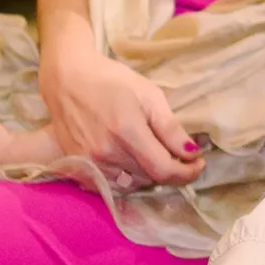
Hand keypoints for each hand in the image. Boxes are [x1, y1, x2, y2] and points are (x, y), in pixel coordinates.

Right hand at [39, 44, 201, 190]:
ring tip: (152, 156)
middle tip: (176, 155)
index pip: (164, 170)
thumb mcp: (149, 95)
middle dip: (169, 170)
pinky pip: (110, 185)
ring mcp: (90, 163)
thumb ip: (170, 128)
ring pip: (131, 184)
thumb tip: (192, 153)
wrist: (67, 79)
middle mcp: (107, 153)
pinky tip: (129, 162)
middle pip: (149, 178)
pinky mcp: (77, 167)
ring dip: (147, 175)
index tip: (198, 163)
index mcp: (127, 132)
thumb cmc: (111, 81)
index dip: (186, 172)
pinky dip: (125, 179)